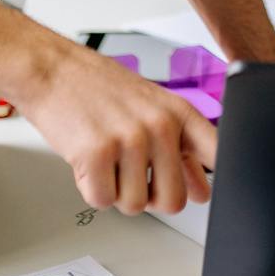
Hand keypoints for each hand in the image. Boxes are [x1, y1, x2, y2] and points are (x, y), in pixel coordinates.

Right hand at [13, 42, 214, 214]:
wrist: (55, 70)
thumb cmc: (101, 88)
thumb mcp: (153, 108)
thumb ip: (181, 148)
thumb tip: (202, 190)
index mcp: (180, 113)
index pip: (219, 155)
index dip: (216, 183)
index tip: (208, 195)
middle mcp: (159, 126)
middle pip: (173, 201)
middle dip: (150, 198)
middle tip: (133, 176)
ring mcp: (129, 140)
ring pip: (134, 205)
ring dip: (116, 191)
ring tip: (108, 159)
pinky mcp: (96, 154)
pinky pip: (102, 200)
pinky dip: (92, 189)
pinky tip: (89, 162)